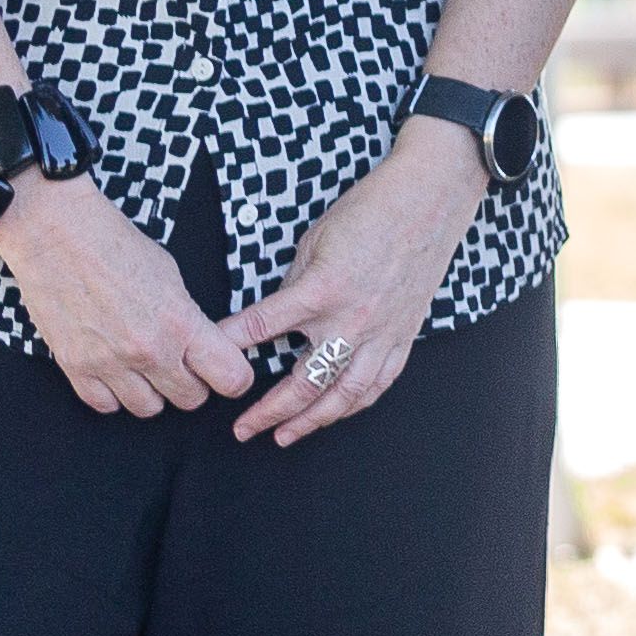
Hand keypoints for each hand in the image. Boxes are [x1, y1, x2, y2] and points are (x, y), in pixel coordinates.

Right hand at [0, 171, 255, 417]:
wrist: (56, 235)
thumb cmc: (115, 245)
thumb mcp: (171, 276)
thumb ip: (188, 318)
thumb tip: (201, 346)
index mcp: (180, 322)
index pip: (230, 378)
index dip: (234, 377)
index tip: (227, 370)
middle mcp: (148, 350)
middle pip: (191, 399)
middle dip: (192, 383)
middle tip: (183, 363)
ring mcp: (109, 363)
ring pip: (148, 409)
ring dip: (153, 391)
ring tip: (146, 365)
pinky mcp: (74, 367)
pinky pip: (105, 405)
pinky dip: (113, 394)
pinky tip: (115, 370)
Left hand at [216, 117, 489, 444]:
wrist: (430, 199)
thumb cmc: (370, 211)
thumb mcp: (315, 241)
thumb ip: (294, 287)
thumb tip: (276, 318)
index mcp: (321, 291)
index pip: (261, 330)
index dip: (228, 349)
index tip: (205, 364)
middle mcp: (352, 321)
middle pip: (302, 383)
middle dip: (268, 411)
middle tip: (242, 429)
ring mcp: (382, 332)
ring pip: (344, 395)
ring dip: (311, 421)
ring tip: (285, 436)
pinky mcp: (405, 334)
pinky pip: (379, 382)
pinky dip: (355, 404)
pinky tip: (336, 412)